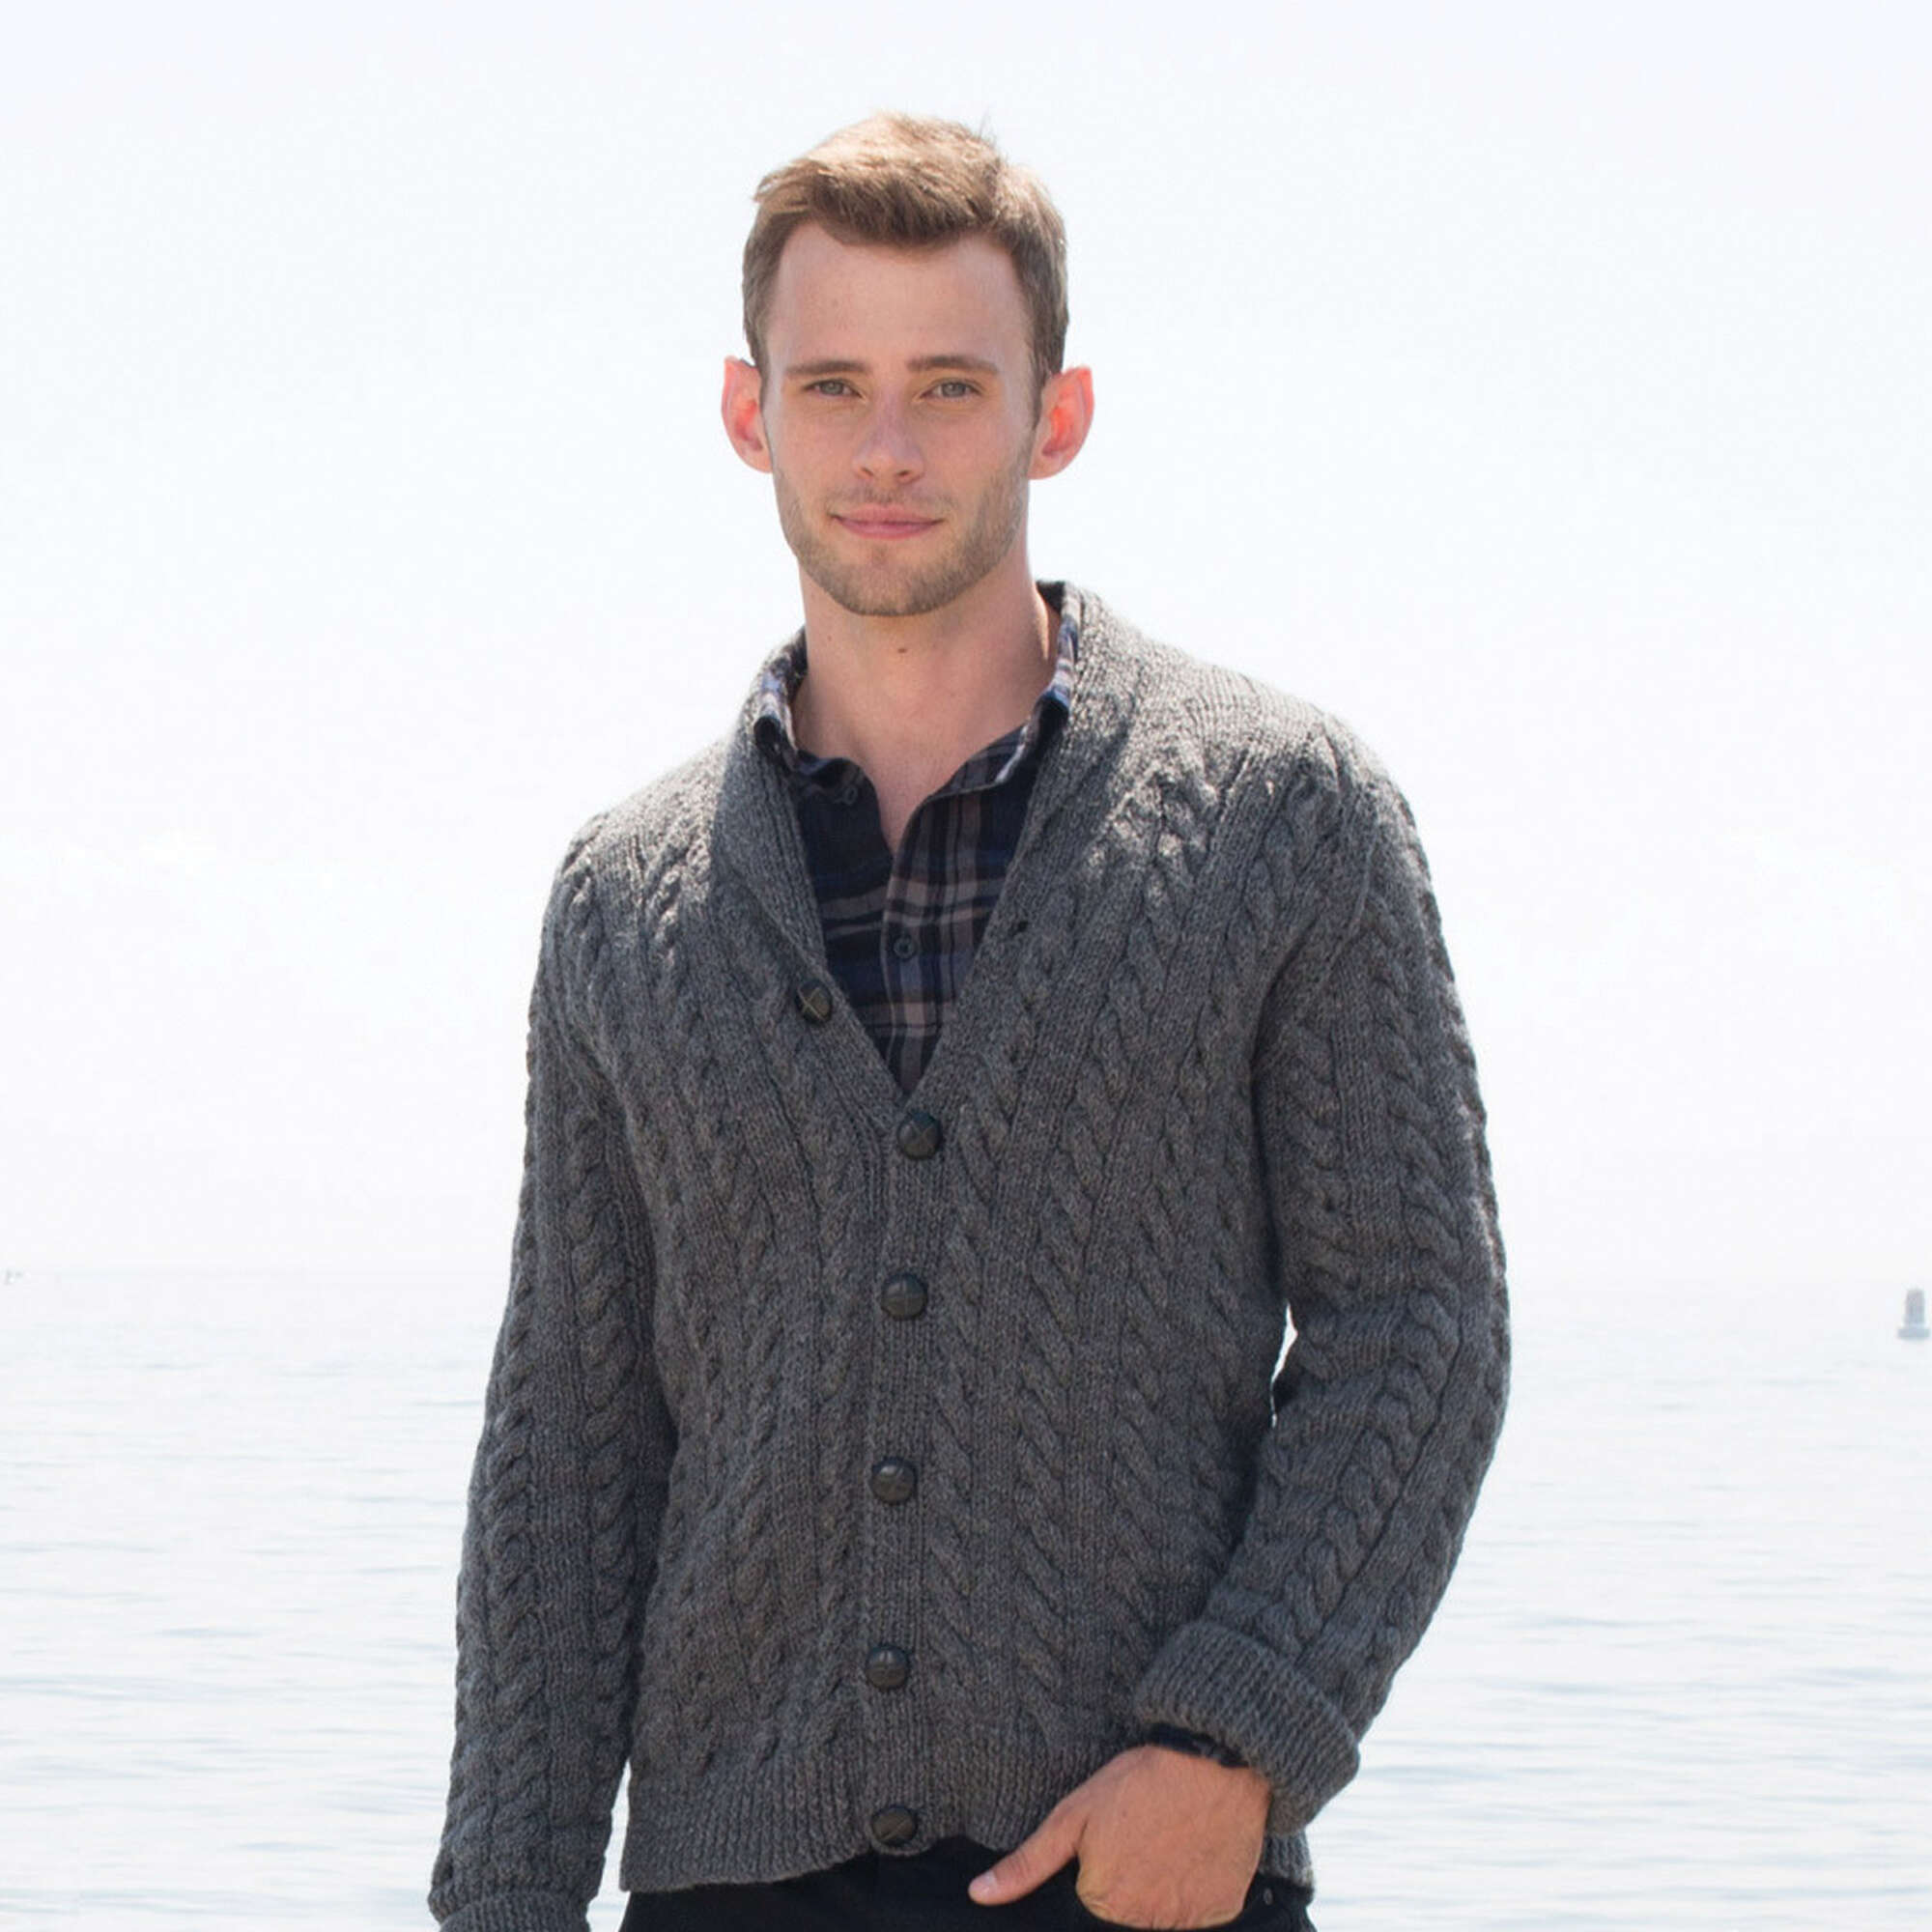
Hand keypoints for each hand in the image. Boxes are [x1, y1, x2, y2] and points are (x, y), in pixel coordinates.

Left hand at [968, 1743, 1270, 1927]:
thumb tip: (979, 1894)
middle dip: (1128, 1882)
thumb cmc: (1140, 1781)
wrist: (1213, 1763)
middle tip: (1140, 1838)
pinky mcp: (1221, 1911)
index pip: (1087, 1907)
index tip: (1112, 1847)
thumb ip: (1028, 1863)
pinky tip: (1191, 1851)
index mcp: (1102, 1903)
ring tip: (1166, 1840)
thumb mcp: (1074, 1814)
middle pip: (1124, 1914)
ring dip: (1160, 1888)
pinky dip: (1194, 1889)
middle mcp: (1142, 1922)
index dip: (1097, 1875)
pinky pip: (1199, 1912)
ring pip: (1161, 1914)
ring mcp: (1185, 1921)